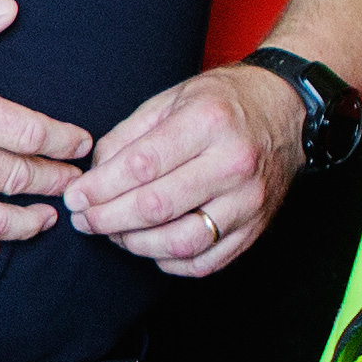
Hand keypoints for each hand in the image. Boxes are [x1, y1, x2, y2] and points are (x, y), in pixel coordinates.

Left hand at [69, 63, 304, 276]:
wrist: (286, 111)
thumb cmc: (224, 102)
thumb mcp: (172, 99)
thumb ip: (128, 136)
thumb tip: (93, 176)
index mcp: (208, 122)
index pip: (142, 165)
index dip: (100, 187)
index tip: (75, 197)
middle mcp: (233, 164)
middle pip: (157, 207)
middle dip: (109, 219)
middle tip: (84, 220)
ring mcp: (248, 201)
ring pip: (181, 242)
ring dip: (136, 244)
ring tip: (114, 233)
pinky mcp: (256, 228)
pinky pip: (206, 262)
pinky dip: (170, 262)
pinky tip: (151, 246)